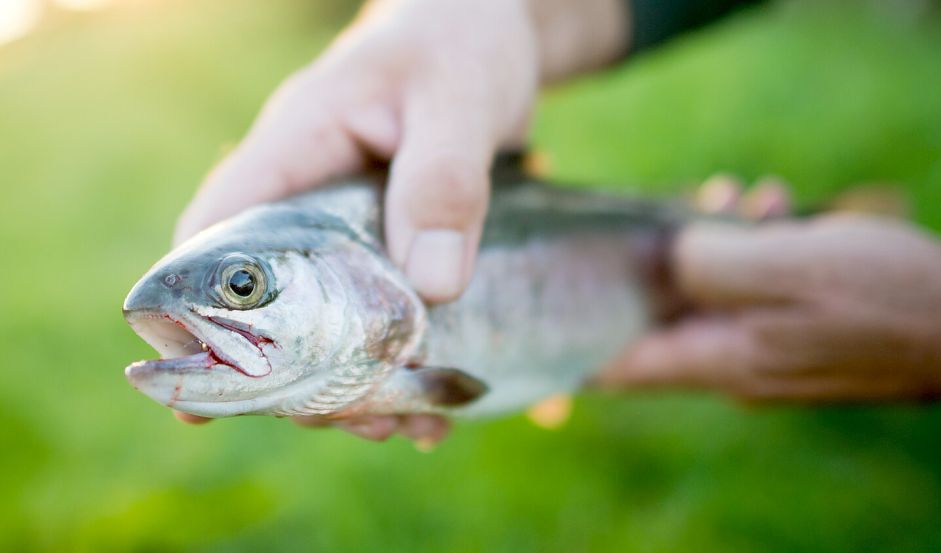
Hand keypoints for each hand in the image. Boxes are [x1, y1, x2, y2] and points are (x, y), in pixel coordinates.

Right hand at [171, 0, 628, 440]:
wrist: (490, 32)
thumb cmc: (457, 47)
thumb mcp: (454, 101)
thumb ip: (442, 181)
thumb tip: (432, 285)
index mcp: (293, 149)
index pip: (215, 238)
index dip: (195, 321)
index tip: (202, 396)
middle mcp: (309, 194)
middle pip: (274, 301)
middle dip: (303, 373)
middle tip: (348, 422)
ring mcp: (351, 223)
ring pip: (332, 316)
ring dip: (360, 378)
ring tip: (405, 424)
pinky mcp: (395, 240)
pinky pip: (386, 306)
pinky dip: (406, 353)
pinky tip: (437, 396)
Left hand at [601, 214, 940, 401]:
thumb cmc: (885, 297)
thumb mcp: (784, 266)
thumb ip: (707, 262)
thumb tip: (668, 256)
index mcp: (720, 360)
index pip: (621, 369)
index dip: (576, 346)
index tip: (545, 316)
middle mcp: (735, 367)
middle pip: (665, 317)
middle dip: (664, 259)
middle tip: (693, 207)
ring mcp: (767, 353)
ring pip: (711, 295)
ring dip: (718, 243)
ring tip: (750, 199)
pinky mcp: (796, 335)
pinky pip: (752, 293)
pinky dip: (755, 251)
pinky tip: (779, 210)